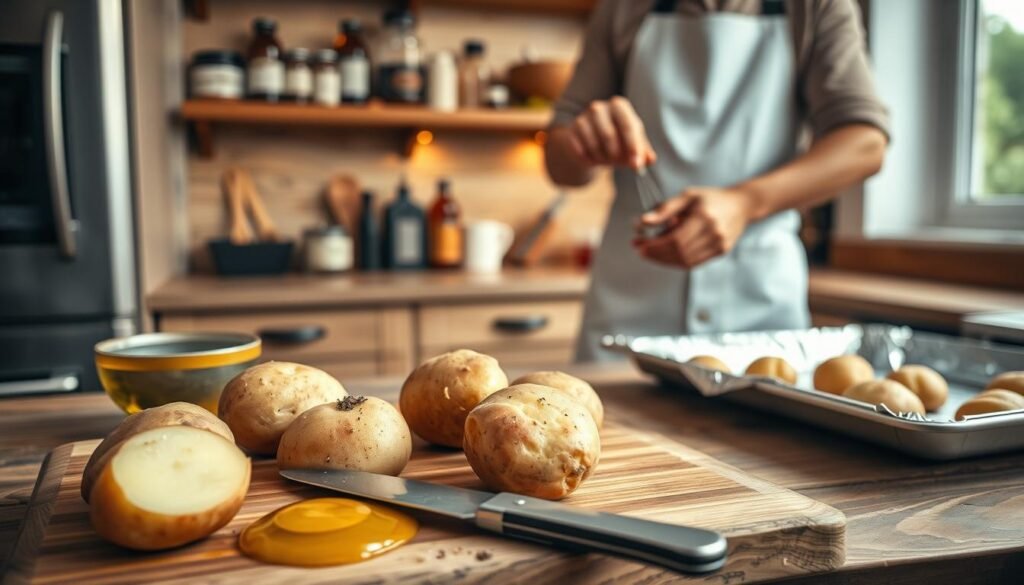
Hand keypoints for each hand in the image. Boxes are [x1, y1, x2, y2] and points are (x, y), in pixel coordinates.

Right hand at [566, 97, 655, 169]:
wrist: (591, 143)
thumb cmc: (619, 142)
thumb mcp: (633, 145)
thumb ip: (643, 152)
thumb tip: (650, 160)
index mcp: (619, 106)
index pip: (628, 126)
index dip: (633, 147)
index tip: (636, 165)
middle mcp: (599, 107)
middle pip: (609, 135)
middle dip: (615, 155)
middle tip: (618, 163)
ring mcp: (583, 117)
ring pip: (594, 144)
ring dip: (602, 158)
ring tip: (606, 159)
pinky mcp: (572, 129)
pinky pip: (582, 150)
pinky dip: (590, 159)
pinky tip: (593, 158)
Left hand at [632, 187, 756, 268]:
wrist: (740, 205)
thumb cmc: (711, 198)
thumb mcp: (687, 196)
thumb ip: (665, 209)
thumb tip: (643, 222)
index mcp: (704, 217)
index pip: (675, 240)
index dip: (655, 246)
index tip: (639, 245)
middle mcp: (714, 233)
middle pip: (679, 253)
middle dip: (656, 254)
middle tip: (640, 250)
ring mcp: (719, 245)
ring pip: (686, 261)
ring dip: (664, 260)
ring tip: (650, 253)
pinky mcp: (721, 252)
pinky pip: (694, 263)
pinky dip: (676, 261)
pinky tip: (665, 255)